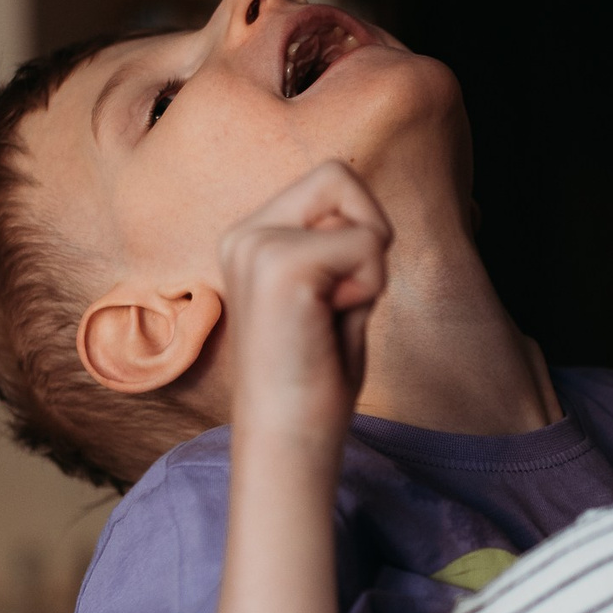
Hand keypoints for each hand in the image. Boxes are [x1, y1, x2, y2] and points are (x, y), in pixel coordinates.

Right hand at [217, 162, 392, 450]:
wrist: (290, 437)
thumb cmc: (315, 375)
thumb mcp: (329, 290)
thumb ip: (339, 244)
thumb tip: (367, 205)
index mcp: (249, 236)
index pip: (330, 180)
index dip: (359, 229)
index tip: (337, 292)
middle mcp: (244, 233)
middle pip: (341, 175)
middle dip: (368, 236)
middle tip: (341, 300)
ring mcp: (257, 245)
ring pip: (361, 218)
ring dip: (369, 273)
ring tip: (331, 319)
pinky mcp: (280, 265)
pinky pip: (368, 246)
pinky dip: (368, 289)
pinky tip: (330, 327)